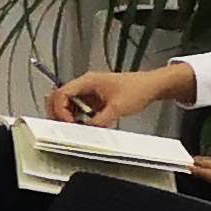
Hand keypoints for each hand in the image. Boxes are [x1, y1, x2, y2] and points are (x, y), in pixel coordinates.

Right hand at [45, 64, 193, 128]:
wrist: (152, 86)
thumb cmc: (138, 89)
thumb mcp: (116, 108)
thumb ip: (98, 121)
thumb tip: (85, 130)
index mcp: (88, 81)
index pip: (61, 94)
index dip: (60, 110)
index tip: (68, 123)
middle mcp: (86, 85)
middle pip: (59, 97)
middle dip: (57, 112)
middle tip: (63, 126)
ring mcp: (89, 92)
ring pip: (67, 103)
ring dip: (67, 116)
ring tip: (75, 126)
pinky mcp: (94, 99)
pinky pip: (78, 108)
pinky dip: (77, 117)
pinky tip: (85, 124)